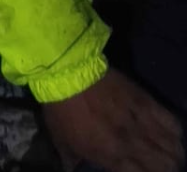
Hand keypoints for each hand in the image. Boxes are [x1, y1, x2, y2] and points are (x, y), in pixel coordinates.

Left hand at [42, 71, 182, 171]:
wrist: (68, 75)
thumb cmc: (62, 110)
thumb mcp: (62, 140)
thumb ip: (72, 160)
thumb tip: (73, 169)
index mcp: (111, 156)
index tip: (143, 171)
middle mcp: (133, 144)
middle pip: (165, 166)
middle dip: (165, 169)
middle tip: (160, 166)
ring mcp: (142, 123)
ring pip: (174, 148)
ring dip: (173, 154)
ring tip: (168, 153)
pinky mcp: (147, 103)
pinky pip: (173, 123)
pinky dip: (175, 132)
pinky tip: (169, 134)